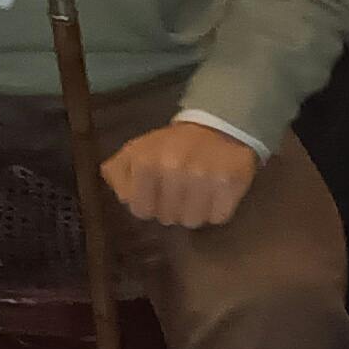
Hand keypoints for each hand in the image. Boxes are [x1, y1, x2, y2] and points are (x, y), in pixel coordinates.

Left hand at [103, 121, 260, 231]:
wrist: (216, 126)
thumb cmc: (170, 145)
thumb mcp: (135, 151)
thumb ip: (117, 173)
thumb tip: (124, 197)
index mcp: (146, 162)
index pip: (141, 211)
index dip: (149, 205)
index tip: (157, 192)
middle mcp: (174, 169)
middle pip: (167, 218)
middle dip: (171, 208)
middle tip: (179, 190)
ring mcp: (204, 177)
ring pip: (192, 221)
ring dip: (194, 211)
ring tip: (197, 192)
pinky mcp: (231, 183)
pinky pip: (218, 217)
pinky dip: (216, 210)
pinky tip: (214, 193)